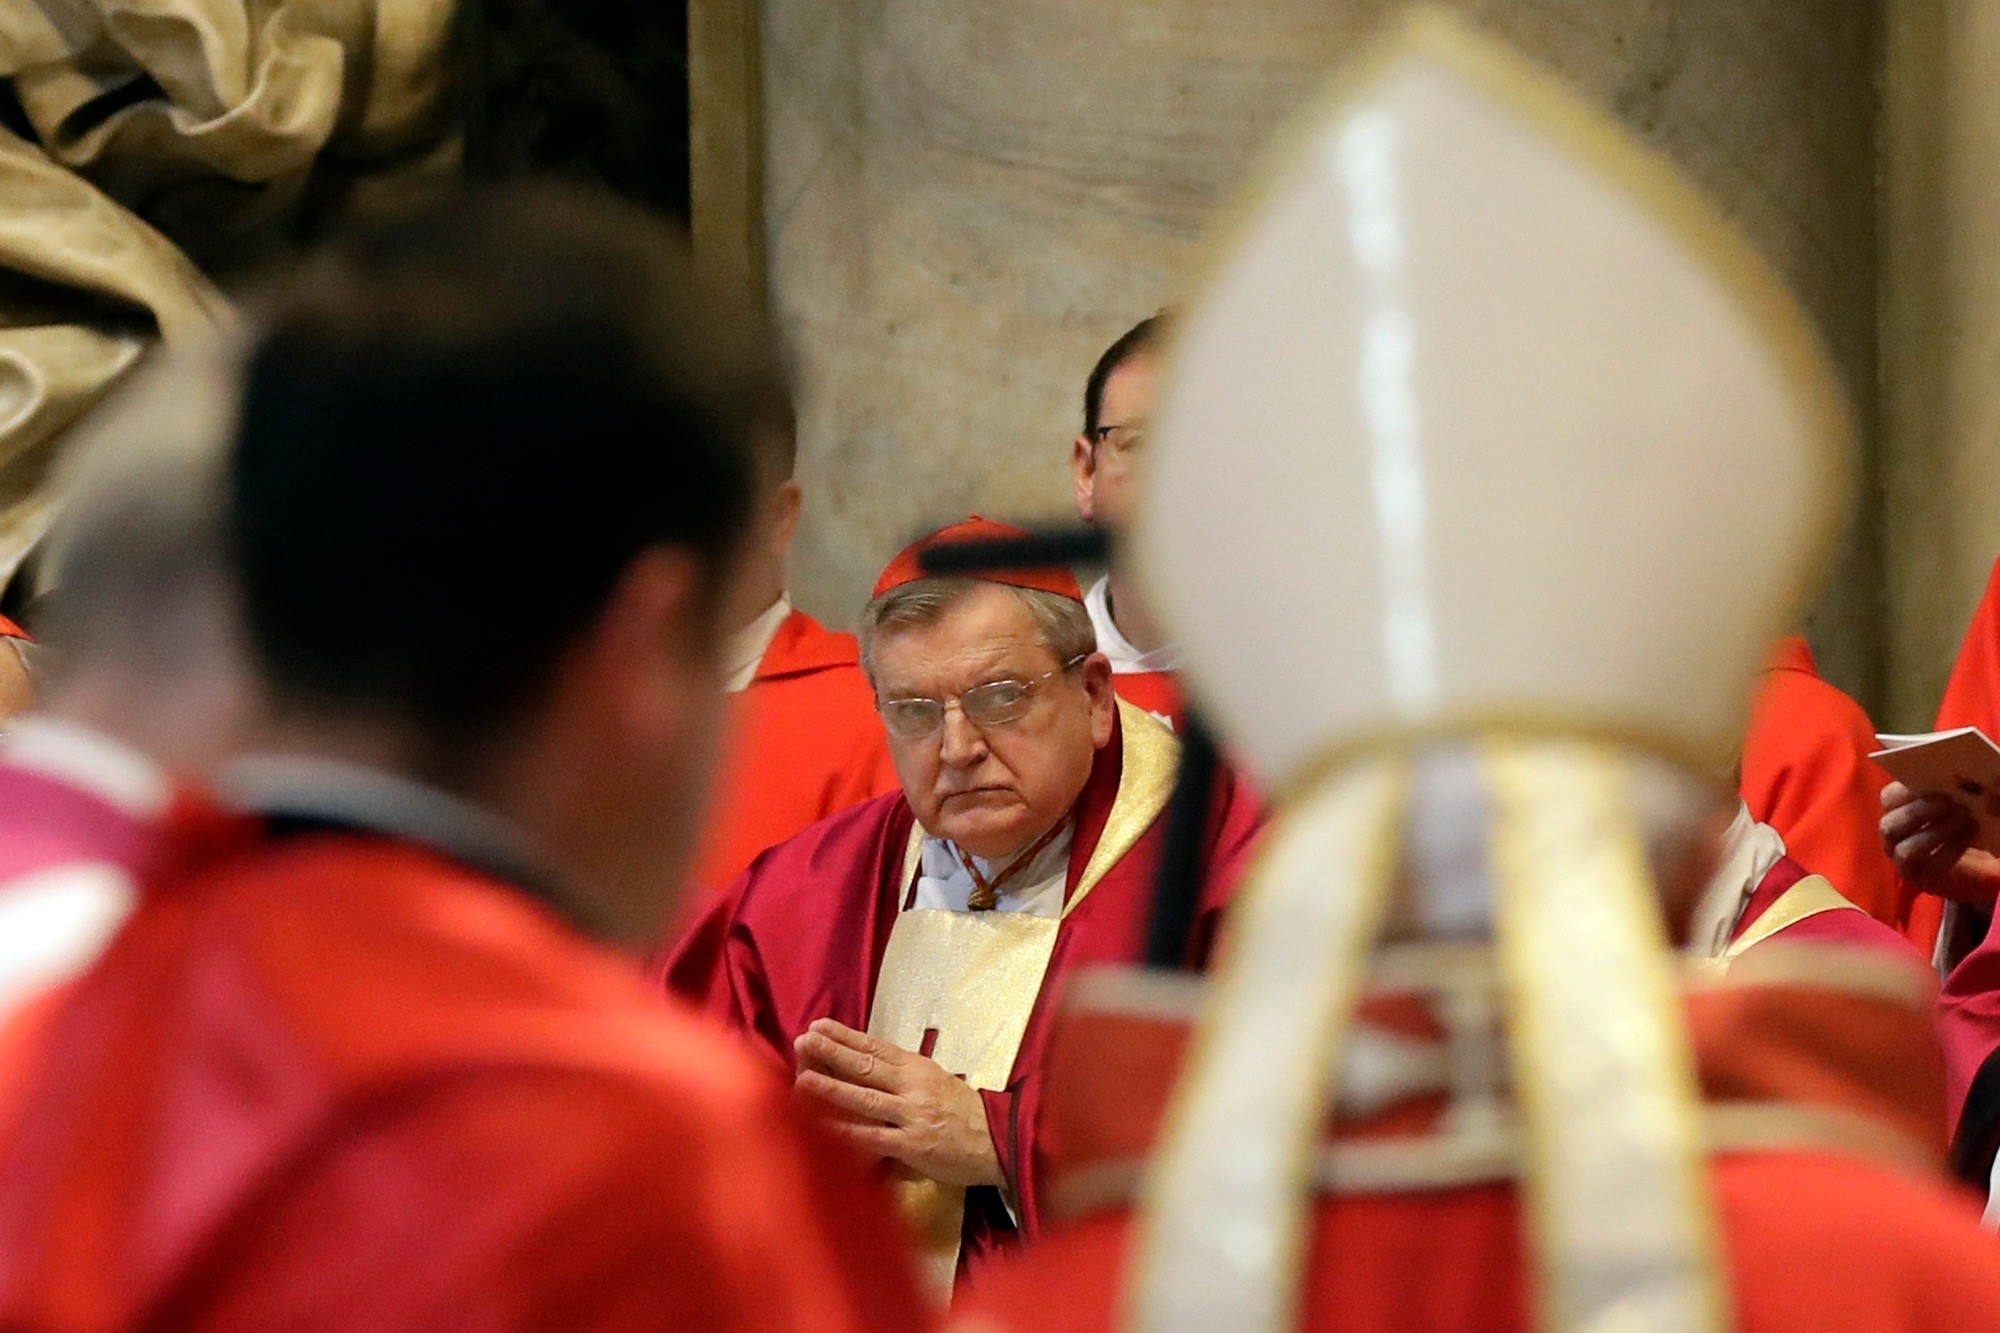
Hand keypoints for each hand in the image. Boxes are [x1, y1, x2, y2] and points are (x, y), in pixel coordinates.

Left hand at [793, 1019, 1002, 1187]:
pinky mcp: (912, 1145)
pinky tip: (823, 1128)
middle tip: (804, 1039)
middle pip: (867, 1065)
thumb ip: (904, 1075)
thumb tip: (867, 1066)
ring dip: (832, 1088)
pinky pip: (873, 1138)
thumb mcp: (936, 1081)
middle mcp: (913, 1086)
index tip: (819, 1025)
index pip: (876, 1047)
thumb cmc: (964, 1111)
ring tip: (804, 1079)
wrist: (1000, 1140)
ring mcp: (912, 1115)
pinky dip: (847, 1133)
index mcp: (918, 1067)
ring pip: (866, 1098)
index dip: (846, 1036)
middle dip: (833, 1052)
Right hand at [1881, 781, 1999, 902]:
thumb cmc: (1966, 822)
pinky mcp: (1924, 880)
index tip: (1933, 780)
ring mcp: (1906, 863)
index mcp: (1896, 812)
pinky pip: (1931, 867)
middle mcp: (1894, 839)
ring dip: (1935, 832)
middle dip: (1917, 813)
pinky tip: (1972, 832)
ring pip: (1906, 850)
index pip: (1888, 799)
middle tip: (1948, 802)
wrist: (1982, 860)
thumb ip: (1961, 792)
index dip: (1905, 790)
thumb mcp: (1962, 801)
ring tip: (1964, 817)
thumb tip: (1982, 787)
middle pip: (1889, 826)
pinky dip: (1952, 849)